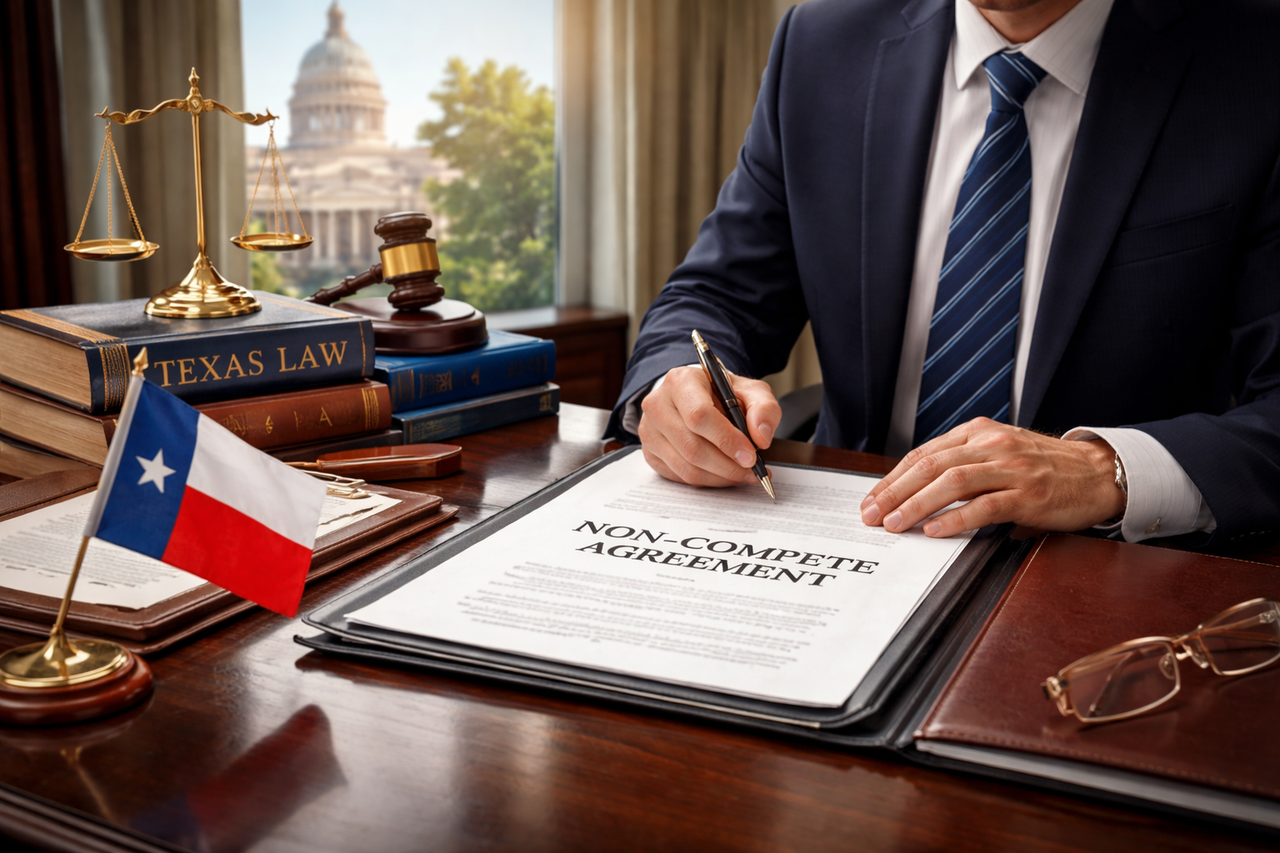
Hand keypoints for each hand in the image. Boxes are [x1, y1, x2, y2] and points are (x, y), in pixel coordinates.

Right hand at [638, 365, 780, 486]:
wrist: (696, 397)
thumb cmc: (721, 393)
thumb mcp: (749, 390)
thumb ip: (763, 408)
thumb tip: (761, 438)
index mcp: (680, 382)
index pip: (699, 416)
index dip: (727, 440)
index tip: (750, 455)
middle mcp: (658, 405)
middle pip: (692, 447)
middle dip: (727, 465)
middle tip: (752, 470)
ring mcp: (649, 431)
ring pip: (686, 467)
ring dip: (720, 477)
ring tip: (743, 474)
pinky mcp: (650, 453)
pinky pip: (680, 476)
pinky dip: (708, 481)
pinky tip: (724, 474)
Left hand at [860, 418, 1124, 536]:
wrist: (1098, 472)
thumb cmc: (1045, 467)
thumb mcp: (999, 451)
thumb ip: (964, 463)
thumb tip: (918, 493)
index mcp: (979, 431)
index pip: (924, 453)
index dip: (893, 477)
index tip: (873, 499)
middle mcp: (992, 445)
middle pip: (931, 466)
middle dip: (895, 491)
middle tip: (872, 514)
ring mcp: (1011, 469)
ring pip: (952, 482)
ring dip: (917, 505)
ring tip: (895, 524)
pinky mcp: (1028, 495)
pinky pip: (984, 506)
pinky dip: (955, 519)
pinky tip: (935, 530)